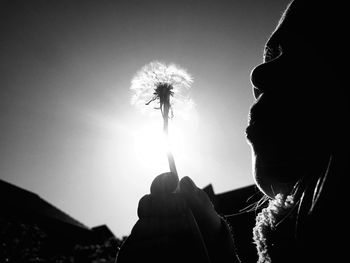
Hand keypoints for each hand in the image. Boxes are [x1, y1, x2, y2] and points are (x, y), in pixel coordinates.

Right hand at [116, 173, 235, 262]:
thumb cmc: (209, 243)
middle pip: (145, 204)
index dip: (162, 181)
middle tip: (184, 206)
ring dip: (165, 225)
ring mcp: (141, 240)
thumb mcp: (210, 223)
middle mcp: (151, 220)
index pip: (157, 188)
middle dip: (164, 203)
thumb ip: (199, 203)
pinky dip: (157, 244)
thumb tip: (184, 181)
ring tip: (186, 228)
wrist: (211, 262)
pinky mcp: (135, 257)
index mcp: (167, 206)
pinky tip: (174, 243)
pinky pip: (138, 248)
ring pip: (141, 226)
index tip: (173, 179)